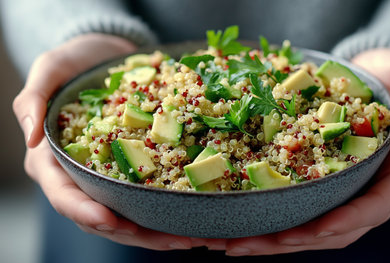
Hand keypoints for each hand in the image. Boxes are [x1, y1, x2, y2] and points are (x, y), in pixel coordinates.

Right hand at [14, 34, 195, 249]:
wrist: (104, 56)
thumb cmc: (74, 62)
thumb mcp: (50, 69)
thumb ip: (33, 98)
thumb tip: (30, 137)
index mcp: (54, 160)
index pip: (65, 195)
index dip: (85, 212)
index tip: (111, 220)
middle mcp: (81, 175)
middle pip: (103, 217)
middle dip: (137, 233)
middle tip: (174, 240)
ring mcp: (108, 175)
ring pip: (128, 214)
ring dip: (159, 231)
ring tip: (191, 238)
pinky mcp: (132, 168)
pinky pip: (147, 195)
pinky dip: (167, 210)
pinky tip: (193, 217)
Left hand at [223, 49, 389, 255]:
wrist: (370, 77)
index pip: (377, 206)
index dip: (347, 221)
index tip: (313, 229)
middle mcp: (375, 188)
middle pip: (339, 229)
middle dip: (296, 239)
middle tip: (249, 243)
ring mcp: (350, 190)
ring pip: (316, 226)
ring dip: (276, 238)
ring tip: (236, 242)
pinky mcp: (327, 184)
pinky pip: (302, 208)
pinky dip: (274, 218)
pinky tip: (243, 222)